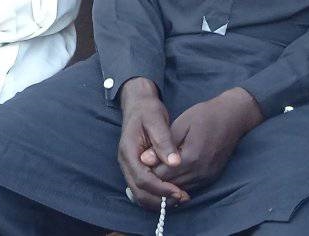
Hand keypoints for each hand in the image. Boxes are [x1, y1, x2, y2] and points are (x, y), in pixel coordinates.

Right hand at [118, 78, 188, 209]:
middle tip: (183, 198)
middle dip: (160, 200)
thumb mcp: (156, 120)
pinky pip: (144, 190)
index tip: (180, 192)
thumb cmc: (148, 111)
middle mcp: (125, 163)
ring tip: (180, 197)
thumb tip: (174, 163)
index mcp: (129, 151)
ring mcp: (129, 167)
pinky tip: (173, 193)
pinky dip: (157, 196)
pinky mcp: (136, 169)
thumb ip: (164, 141)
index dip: (161, 189)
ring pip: (140, 195)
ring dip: (159, 201)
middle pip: (139, 192)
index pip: (142, 179)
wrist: (139, 106)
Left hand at [149, 88, 263, 190]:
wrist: (231, 118)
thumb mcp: (180, 124)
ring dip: (166, 183)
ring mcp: (207, 177)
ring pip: (180, 188)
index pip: (162, 174)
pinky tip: (169, 174)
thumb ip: (162, 145)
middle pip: (170, 185)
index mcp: (191, 157)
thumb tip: (143, 160)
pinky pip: (190, 187)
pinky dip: (178, 183)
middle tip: (144, 168)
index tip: (139, 162)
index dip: (148, 170)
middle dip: (155, 179)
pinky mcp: (211, 178)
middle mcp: (200, 172)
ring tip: (154, 171)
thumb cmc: (203, 116)